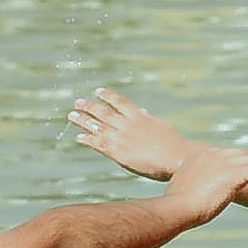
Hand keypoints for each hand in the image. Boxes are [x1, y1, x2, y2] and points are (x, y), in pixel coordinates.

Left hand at [69, 88, 193, 180]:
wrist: (176, 156)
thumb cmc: (173, 144)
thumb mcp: (160, 126)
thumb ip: (148, 118)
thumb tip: (142, 112)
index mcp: (139, 116)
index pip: (120, 102)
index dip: (108, 96)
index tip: (98, 91)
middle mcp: (128, 124)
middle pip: (104, 112)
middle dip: (89, 106)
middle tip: (77, 102)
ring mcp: (122, 137)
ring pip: (98, 125)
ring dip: (83, 120)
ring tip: (72, 115)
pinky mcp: (118, 152)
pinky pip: (99, 144)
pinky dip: (88, 140)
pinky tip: (79, 137)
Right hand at [174, 143, 247, 210]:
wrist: (177, 208)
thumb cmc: (176, 207)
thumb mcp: (182, 190)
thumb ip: (191, 186)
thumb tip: (191, 196)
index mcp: (199, 156)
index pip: (225, 154)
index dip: (238, 164)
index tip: (245, 174)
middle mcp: (212, 155)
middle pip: (241, 156)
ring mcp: (224, 163)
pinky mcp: (235, 174)